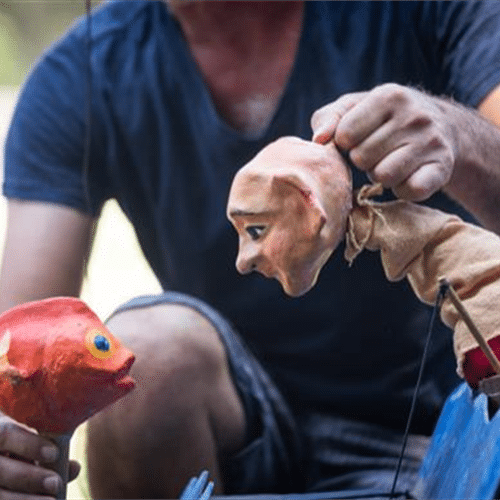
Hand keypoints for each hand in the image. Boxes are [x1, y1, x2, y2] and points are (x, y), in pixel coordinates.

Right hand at [0, 415, 79, 498]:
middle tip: (56, 483)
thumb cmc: (19, 440)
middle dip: (30, 478)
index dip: (30, 445)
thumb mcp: (30, 437)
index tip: (54, 453)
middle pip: (0, 470)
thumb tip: (75, 468)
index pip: (5, 434)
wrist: (2, 450)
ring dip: (25, 499)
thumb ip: (49, 447)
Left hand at [311, 83, 457, 200]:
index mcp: (389, 96)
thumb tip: (318, 139)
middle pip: (362, 158)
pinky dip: (403, 190)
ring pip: (384, 176)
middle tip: (377, 152)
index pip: (345, 134)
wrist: (444, 126)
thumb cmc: (384, 119)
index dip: (344, 142)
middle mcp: (415, 116)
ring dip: (381, 175)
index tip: (357, 138)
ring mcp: (432, 143)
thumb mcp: (354, 107)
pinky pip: (409, 191)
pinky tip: (408, 176)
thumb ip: (328, 118)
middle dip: (363, 159)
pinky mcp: (442, 169)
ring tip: (391, 161)